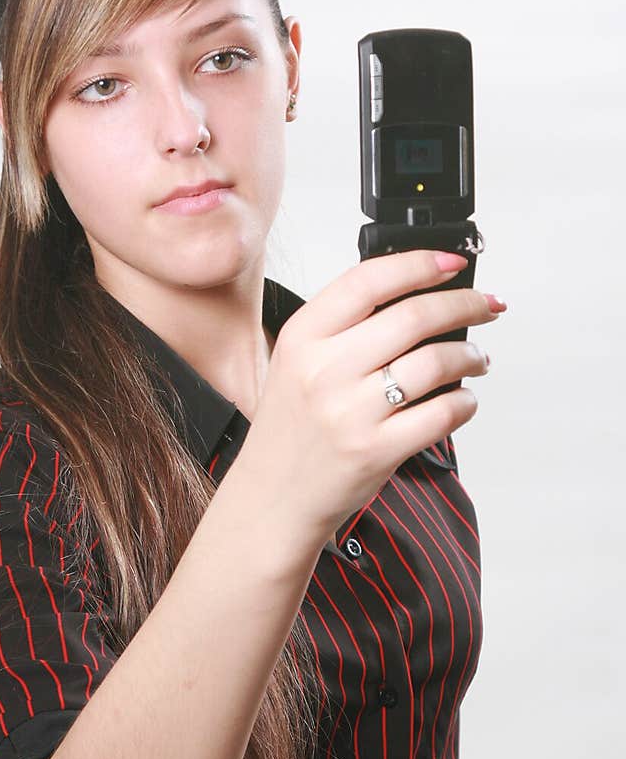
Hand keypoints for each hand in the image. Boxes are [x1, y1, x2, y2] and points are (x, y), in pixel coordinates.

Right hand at [237, 250, 502, 547]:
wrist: (273, 495)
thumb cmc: (292, 427)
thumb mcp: (296, 362)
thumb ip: (343, 327)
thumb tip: (418, 293)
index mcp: (302, 337)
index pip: (368, 280)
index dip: (419, 264)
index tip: (453, 262)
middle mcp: (324, 370)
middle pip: (413, 316)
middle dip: (464, 306)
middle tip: (485, 307)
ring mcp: (350, 412)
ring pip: (436, 362)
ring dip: (471, 355)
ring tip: (476, 358)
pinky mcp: (377, 450)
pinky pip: (443, 413)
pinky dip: (466, 402)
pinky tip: (463, 400)